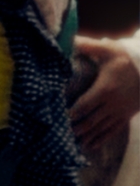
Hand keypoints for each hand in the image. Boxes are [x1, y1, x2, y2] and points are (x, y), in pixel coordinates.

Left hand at [69, 36, 139, 150]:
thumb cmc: (126, 58)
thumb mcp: (108, 49)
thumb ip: (87, 45)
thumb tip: (68, 39)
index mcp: (105, 89)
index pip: (84, 105)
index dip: (72, 113)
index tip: (60, 118)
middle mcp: (112, 104)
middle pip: (90, 120)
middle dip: (76, 129)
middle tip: (61, 135)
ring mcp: (120, 112)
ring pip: (100, 129)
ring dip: (86, 137)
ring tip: (71, 144)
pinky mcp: (126, 116)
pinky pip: (112, 131)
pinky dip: (100, 139)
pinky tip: (90, 146)